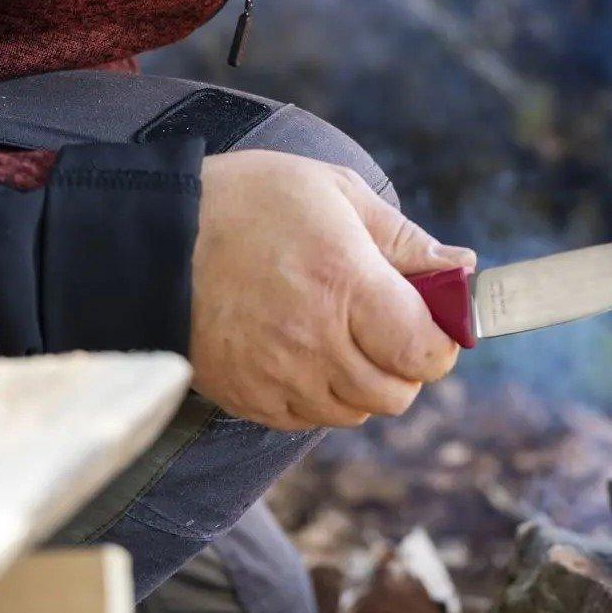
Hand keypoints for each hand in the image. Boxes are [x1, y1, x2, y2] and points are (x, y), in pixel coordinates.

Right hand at [189, 150, 474, 429]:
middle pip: (395, 393)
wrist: (150, 240)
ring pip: (354, 411)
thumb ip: (403, 238)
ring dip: (364, 381)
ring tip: (342, 332)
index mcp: (345, 285)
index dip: (442, 341)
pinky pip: (307, 419)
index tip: (435, 318)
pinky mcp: (248, 398)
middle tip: (390, 324)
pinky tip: (305, 350)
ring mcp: (278, 378)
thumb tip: (461, 267)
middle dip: (407, 363)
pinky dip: (320, 395)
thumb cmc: (245, 203)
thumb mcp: (334, 192)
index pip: (424, 351)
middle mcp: (315, 343)